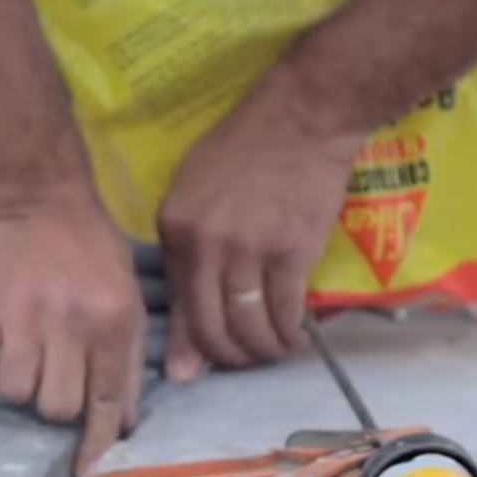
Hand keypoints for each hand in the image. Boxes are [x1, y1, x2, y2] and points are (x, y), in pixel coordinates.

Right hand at [0, 192, 144, 476]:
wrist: (41, 198)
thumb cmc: (91, 253)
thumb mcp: (128, 298)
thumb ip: (127, 360)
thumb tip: (121, 425)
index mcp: (114, 323)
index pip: (108, 404)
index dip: (95, 446)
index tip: (83, 474)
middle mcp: (73, 324)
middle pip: (58, 408)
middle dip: (54, 407)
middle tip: (51, 379)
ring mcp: (25, 318)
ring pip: (17, 395)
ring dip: (18, 388)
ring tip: (22, 360)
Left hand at [155, 71, 364, 376]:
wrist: (302, 117)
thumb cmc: (246, 151)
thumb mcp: (197, 196)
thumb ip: (189, 261)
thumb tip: (188, 332)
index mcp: (174, 229)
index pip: (178, 306)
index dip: (196, 342)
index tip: (211, 356)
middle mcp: (205, 245)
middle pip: (210, 326)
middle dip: (230, 355)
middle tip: (247, 358)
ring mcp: (248, 249)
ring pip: (248, 326)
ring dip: (263, 350)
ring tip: (275, 349)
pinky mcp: (292, 251)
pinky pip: (285, 312)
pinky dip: (290, 334)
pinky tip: (297, 337)